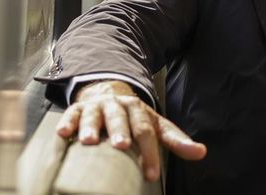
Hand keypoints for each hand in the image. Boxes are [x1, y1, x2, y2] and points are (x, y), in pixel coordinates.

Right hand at [56, 80, 206, 181]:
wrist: (108, 91)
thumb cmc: (134, 117)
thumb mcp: (156, 125)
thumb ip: (176, 140)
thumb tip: (201, 152)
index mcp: (138, 109)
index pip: (146, 130)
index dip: (149, 151)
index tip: (152, 173)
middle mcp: (117, 106)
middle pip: (119, 119)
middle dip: (120, 131)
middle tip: (121, 146)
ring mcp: (96, 106)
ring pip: (93, 115)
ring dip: (90, 127)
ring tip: (88, 141)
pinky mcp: (78, 109)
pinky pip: (71, 114)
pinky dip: (67, 123)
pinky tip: (63, 133)